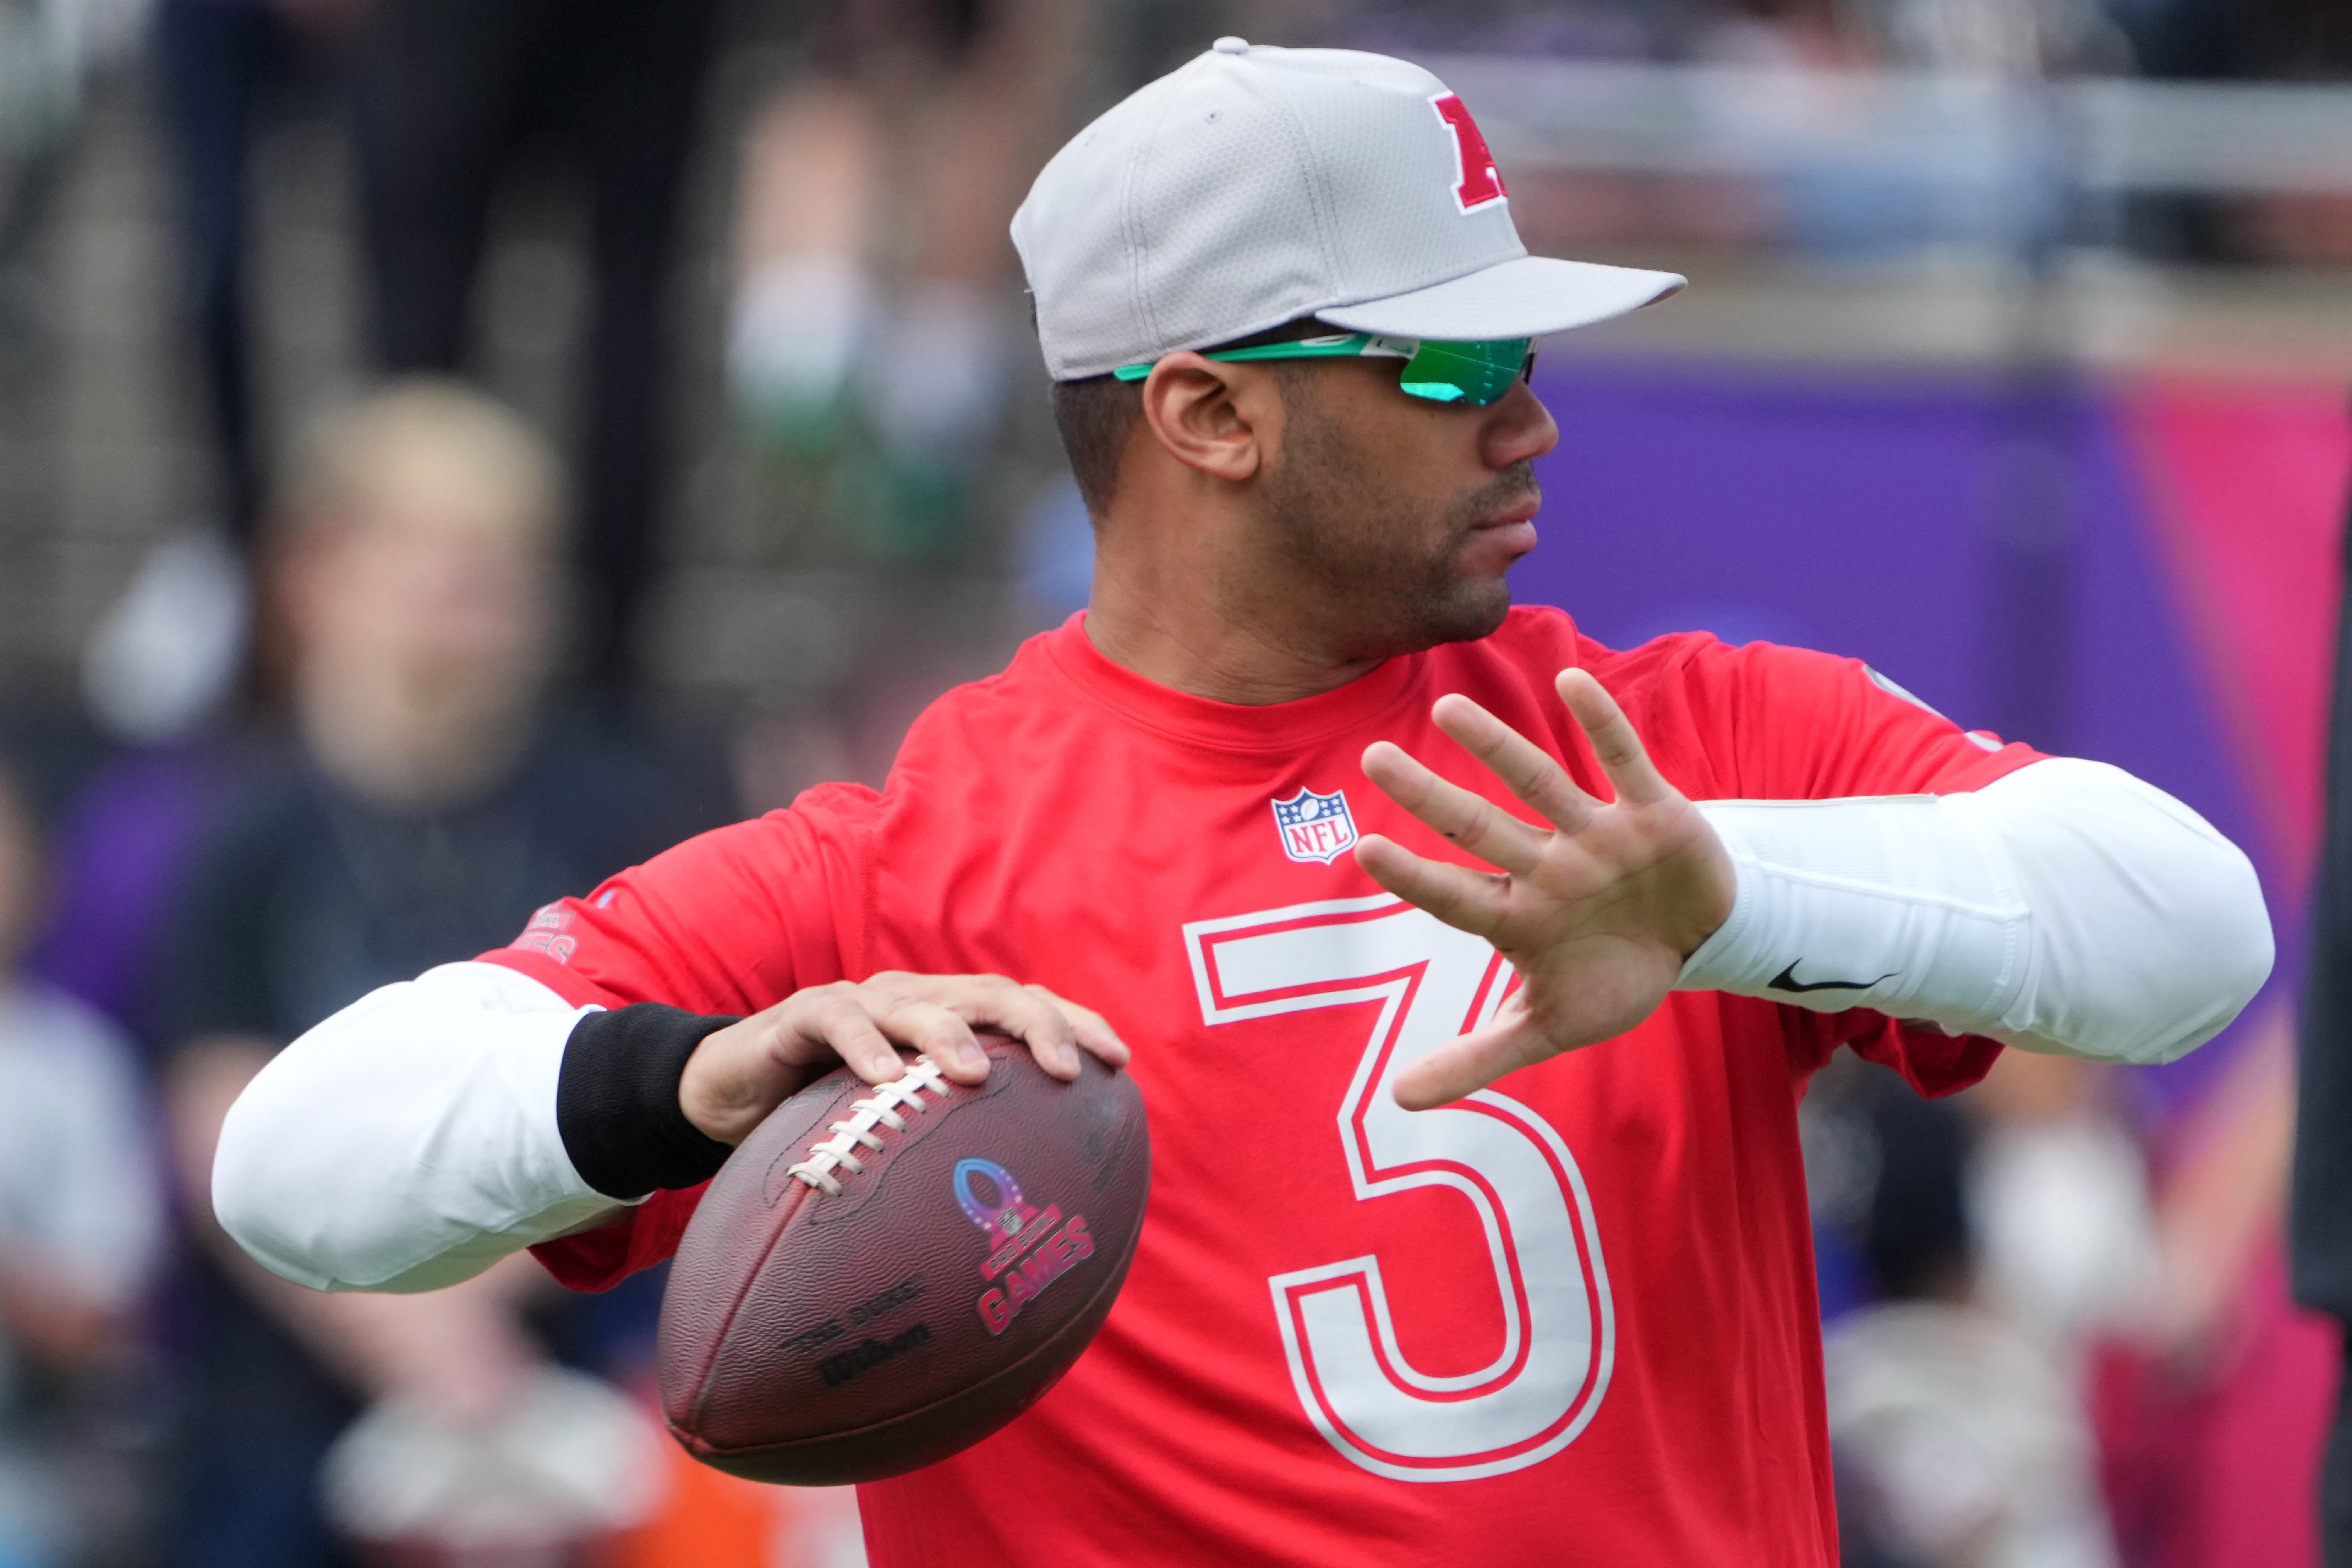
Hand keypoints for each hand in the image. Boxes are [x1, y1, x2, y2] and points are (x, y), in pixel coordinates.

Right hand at [680, 973, 1129, 1143]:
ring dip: (952, 1034)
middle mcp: (913, 999)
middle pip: (990, 994)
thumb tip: (1024, 1226)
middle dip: (1037, 1024)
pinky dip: (864, 1045)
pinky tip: (884, 1076)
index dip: (1074, 1024)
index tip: (1119, 1063)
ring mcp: (860, 1003)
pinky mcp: (804, 1015)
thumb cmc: (830, 1116)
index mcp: (947, 1018)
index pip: (1024, 1007)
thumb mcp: (901, 1132)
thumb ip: (952, 1153)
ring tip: (979, 1073)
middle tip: (1067, 1070)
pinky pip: (838, 1020)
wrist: (731, 1093)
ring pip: (921, 1002)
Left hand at [1354, 668, 1735, 1110]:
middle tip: (1372, 756)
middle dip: (1430, 796)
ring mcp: (1597, 836)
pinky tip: (1572, 681)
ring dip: (1496, 746)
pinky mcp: (1652, 813)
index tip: (1363, 848)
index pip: (1456, 893)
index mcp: (1521, 915)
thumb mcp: (1548, 1026)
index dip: (1414, 876)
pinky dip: (1603, 724)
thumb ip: (1477, 1058)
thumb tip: (1396, 1100)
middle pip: (1479, 828)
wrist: (1697, 944)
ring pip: (1539, 782)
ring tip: (1448, 707)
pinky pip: (1623, 761)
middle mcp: (1548, 866)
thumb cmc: (1612, 977)